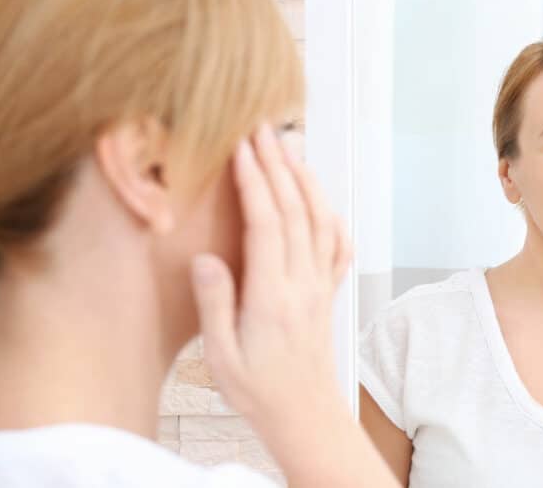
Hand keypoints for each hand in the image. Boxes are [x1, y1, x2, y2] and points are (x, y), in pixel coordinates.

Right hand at [189, 124, 351, 424]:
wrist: (303, 413)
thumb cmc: (258, 388)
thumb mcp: (222, 356)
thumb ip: (215, 305)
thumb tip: (206, 258)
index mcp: (272, 295)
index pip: (266, 224)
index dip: (254, 181)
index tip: (241, 147)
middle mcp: (302, 282)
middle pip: (293, 211)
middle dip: (277, 165)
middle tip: (261, 129)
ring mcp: (319, 285)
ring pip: (318, 221)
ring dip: (304, 181)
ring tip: (289, 149)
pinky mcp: (326, 292)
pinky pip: (336, 247)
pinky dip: (331, 217)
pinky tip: (323, 201)